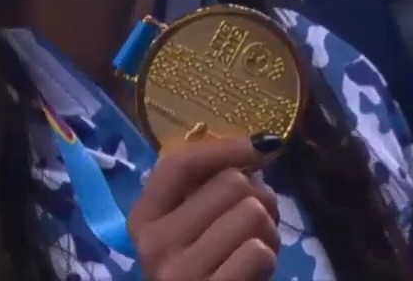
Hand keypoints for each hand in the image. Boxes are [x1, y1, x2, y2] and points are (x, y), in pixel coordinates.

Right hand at [127, 134, 283, 279]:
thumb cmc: (204, 272)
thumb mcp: (192, 229)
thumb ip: (209, 190)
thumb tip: (259, 145)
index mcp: (144, 221)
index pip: (178, 165)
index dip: (223, 149)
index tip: (256, 147)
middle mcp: (154, 246)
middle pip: (230, 185)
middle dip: (260, 199)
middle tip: (259, 222)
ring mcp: (179, 274)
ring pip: (251, 214)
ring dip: (268, 231)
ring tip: (257, 250)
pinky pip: (258, 253)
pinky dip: (269, 260)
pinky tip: (256, 274)